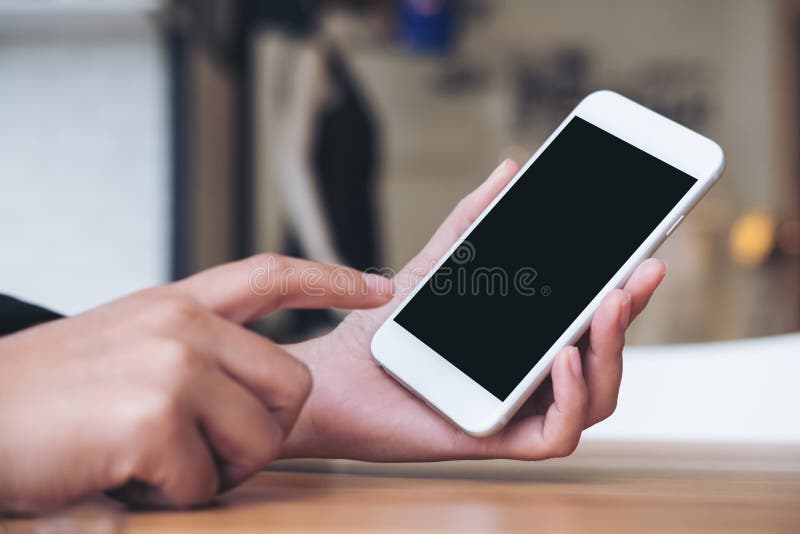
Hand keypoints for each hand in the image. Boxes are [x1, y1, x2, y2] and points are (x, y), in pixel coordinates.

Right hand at [0, 256, 390, 511]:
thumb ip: (193, 348)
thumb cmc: (45, 393)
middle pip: (293, 386)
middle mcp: (184, 326)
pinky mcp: (154, 420)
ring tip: (154, 460)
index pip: (274, 275)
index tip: (381, 287)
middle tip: (204, 448)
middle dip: (261, 431)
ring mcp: (172, 368)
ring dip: (213, 469)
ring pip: (259, 440)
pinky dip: (168, 496)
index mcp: (179, 304)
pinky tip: (124, 477)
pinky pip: (204, 483)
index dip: (335, 279)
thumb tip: (250, 385)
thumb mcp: (125, 341)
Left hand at [282, 159, 666, 460]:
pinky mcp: (498, 439)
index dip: (626, 287)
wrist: (336, 373)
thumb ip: (474, 220)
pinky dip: (572, 399)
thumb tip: (510, 169)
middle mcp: (531, 375)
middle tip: (642, 269)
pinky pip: (558, 435)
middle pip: (605, 354)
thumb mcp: (437, 263)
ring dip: (611, 352)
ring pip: (597, 396)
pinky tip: (563, 357)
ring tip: (607, 306)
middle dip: (630, 312)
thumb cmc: (386, 325)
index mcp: (526, 339)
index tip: (647, 247)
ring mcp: (518, 408)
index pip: (590, 316)